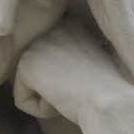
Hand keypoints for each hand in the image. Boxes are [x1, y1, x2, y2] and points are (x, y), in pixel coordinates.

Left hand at [11, 17, 133, 127]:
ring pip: (29, 87)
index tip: (88, 81)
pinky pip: (22, 101)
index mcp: (70, 23)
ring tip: (72, 93)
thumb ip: (69, 60)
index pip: (51, 64)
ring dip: (48, 100)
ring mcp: (37, 43)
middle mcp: (51, 26)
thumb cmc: (109, 93)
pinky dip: (40, 110)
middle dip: (55, 89)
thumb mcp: (91, 65)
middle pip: (38, 74)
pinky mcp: (26, 64)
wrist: (111, 102)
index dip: (68, 82)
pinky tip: (61, 99)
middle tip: (81, 88)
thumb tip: (50, 74)